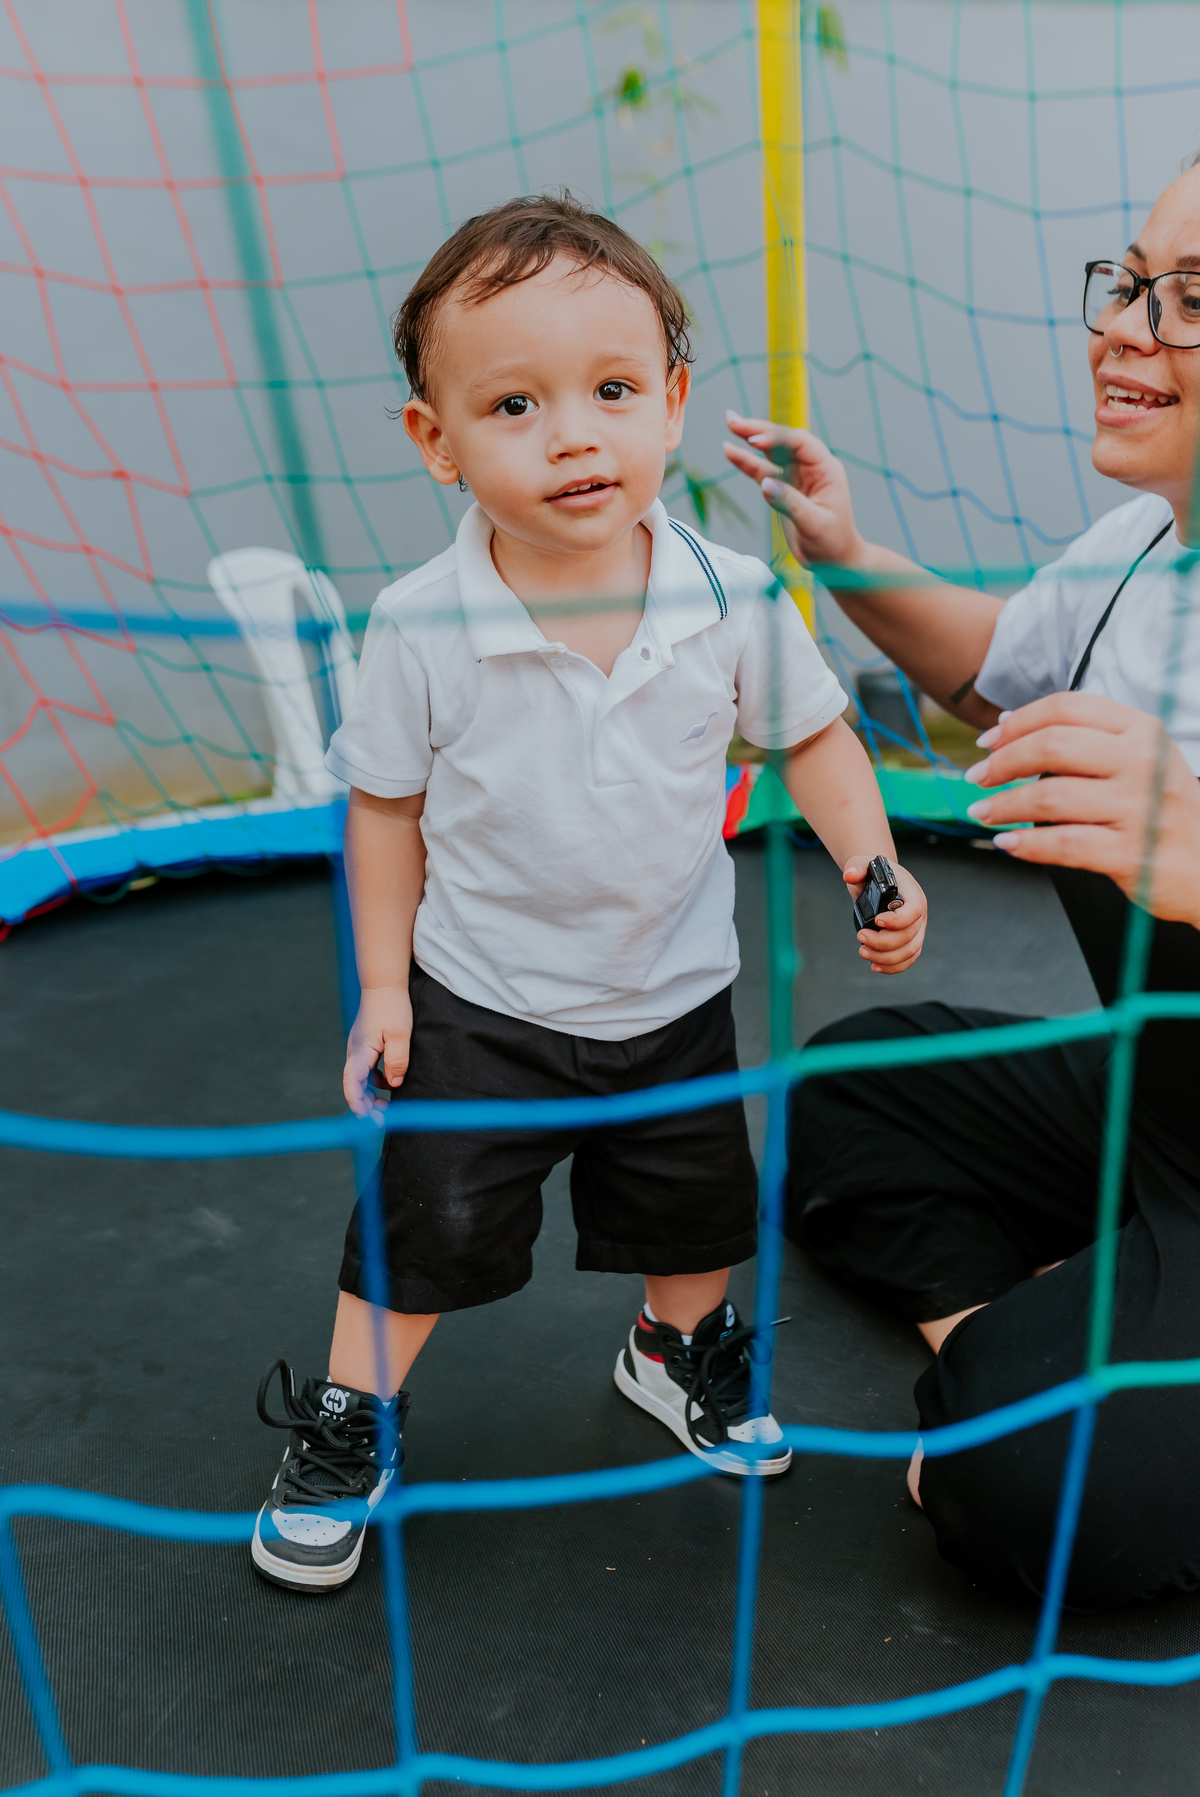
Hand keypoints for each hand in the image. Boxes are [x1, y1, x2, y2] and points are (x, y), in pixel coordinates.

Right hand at [344, 983, 412, 1117]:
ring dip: (370, 1095)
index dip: (358, 1103)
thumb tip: (393, 1085)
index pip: (352, 1083)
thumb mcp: (400, 1034)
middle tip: (382, 1120)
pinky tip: (389, 1084)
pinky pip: (366, 1071)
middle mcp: (355, 1053)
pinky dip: (375, 1082)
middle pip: (354, 1086)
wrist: (383, 985)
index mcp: (361, 1051)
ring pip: (360, 1080)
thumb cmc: (392, 1007)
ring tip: (386, 1108)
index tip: (368, 1118)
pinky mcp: (365, 1048)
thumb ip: (397, 1061)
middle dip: (366, 1105)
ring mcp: (358, 1050)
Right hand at [723, 412, 864, 570]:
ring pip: (771, 452)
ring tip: (730, 424)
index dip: (777, 438)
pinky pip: (762, 471)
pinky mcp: (783, 489)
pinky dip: (747, 462)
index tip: (755, 441)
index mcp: (826, 470)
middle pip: (783, 441)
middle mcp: (811, 467)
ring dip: (750, 439)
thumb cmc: (832, 543)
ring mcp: (796, 476)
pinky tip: (731, 452)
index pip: (800, 444)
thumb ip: (790, 503)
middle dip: (759, 430)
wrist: (835, 561)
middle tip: (733, 421)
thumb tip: (765, 485)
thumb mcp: (814, 525)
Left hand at [844, 857, 927, 971]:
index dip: (898, 920)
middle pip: (909, 935)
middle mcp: (919, 913)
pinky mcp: (910, 942)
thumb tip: (849, 875)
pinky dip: (893, 967)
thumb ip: (856, 867)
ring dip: (886, 958)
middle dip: (883, 942)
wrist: (879, 883)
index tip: (877, 921)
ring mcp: (917, 929)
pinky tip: (875, 966)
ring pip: (909, 951)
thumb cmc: (873, 874)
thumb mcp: (862, 864)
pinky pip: (908, 959)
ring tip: (863, 952)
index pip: (914, 910)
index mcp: (912, 893)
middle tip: (860, 937)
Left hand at [964, 693, 1199, 927]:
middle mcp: (1143, 762)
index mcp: (1143, 731)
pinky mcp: (1131, 853)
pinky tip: (1009, 843)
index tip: (989, 741)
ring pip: (1049, 797)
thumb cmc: (1164, 812)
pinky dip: (1027, 844)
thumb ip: (1087, 741)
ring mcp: (1138, 808)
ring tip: (983, 812)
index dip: (1019, 721)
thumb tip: (1010, 725)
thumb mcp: (1141, 761)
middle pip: (1052, 745)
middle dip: (1003, 761)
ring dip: (1004, 805)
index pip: (1067, 708)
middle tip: (977, 777)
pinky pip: (1063, 844)